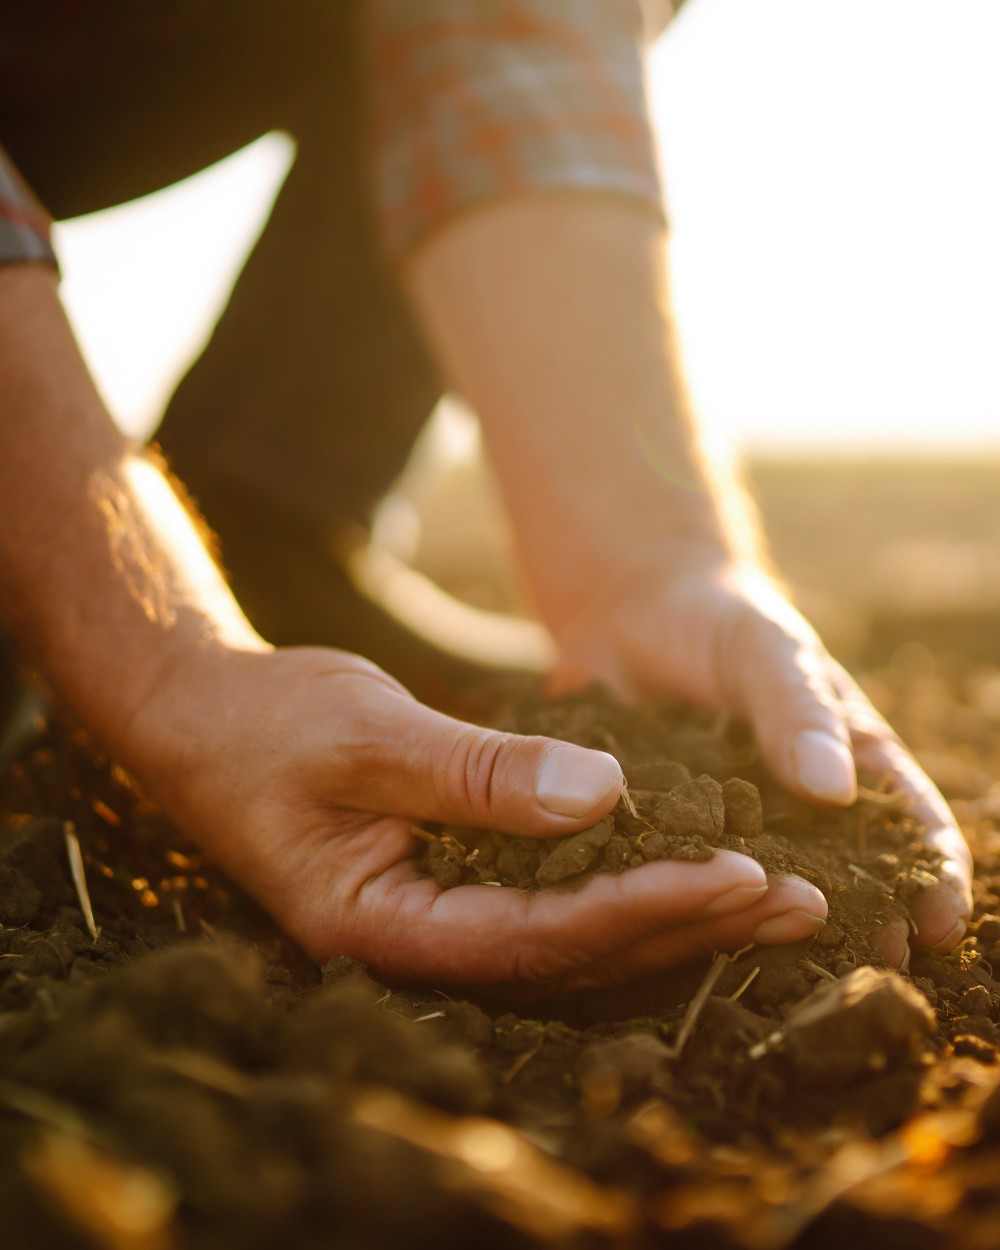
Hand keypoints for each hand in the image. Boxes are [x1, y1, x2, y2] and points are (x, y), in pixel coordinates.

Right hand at [123, 644, 827, 988]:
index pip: (536, 936)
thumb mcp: (366, 735)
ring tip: (775, 894)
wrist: (200, 715)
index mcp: (383, 927)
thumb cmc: (267, 723)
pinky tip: (692, 866)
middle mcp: (416, 944)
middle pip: (572, 955)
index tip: (738, 874)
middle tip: (796, 898)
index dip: (643, 908)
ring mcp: (435, 919)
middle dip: (685, 925)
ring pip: (573, 937)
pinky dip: (625, 882)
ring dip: (672, 914)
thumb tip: (609, 795)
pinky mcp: (451, 883)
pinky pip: (553, 898)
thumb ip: (478, 773)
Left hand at [550, 552, 972, 965]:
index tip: (940, 925)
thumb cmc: (722, 622)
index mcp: (845, 757)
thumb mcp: (766, 652)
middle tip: (873, 972)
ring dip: (781, 932)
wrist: (632, 610)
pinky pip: (683, 875)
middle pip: (847, 877)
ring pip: (766, 890)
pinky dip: (693, 909)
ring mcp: (734, 825)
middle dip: (866, 926)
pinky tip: (688, 943)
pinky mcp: (667, 833)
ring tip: (792, 978)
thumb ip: (797, 711)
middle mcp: (796, 805)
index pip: (907, 823)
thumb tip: (836, 791)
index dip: (932, 874)